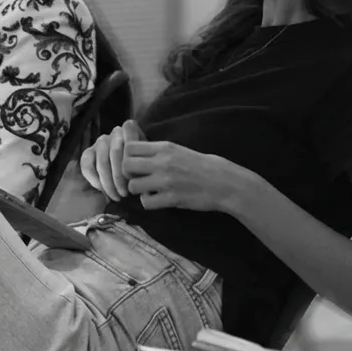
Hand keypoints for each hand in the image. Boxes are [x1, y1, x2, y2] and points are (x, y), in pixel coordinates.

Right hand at [79, 120, 144, 200]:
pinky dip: (94, 179)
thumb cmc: (142, 167)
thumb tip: (140, 180)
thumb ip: (144, 165)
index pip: (129, 138)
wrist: (132, 170)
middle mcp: (115, 132)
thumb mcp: (147, 163)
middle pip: (115, 152)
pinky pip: (87, 165)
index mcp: (131, 130)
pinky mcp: (88, 152)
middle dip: (119, 177)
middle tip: (125, 194)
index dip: (131, 158)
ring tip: (116, 196)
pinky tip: (102, 190)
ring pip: (102, 161)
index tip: (135, 178)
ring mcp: (101, 141)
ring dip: (108, 182)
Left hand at [119, 139, 252, 212]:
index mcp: (165, 147)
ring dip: (138, 190)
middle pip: (126, 166)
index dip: (128, 157)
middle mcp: (163, 162)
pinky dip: (148, 203)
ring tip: (149, 190)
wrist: (225, 183)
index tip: (135, 164)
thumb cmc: (204, 165)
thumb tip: (138, 152)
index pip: (130, 147)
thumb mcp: (180, 150)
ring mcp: (166, 181)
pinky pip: (146, 202)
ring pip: (133, 186)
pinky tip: (157, 200)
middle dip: (128, 174)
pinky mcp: (171, 198)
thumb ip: (159, 151)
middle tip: (138, 179)